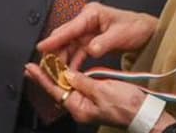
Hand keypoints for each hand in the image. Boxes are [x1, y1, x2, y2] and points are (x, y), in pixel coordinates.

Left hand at [22, 64, 173, 130]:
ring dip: (58, 74)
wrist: (145, 113)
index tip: (30, 67)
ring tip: (48, 62)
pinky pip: (77, 87)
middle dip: (46, 75)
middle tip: (34, 63)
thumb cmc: (128, 105)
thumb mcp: (103, 90)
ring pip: (66, 87)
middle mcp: (80, 108)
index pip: (55, 91)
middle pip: (58, 89)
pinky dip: (70, 76)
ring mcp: (87, 104)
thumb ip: (82, 81)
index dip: (42, 78)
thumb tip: (67, 73)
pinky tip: (66, 68)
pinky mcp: (94, 99)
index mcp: (80, 108)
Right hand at [37, 2, 157, 69]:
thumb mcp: (120, 35)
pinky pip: (77, 51)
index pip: (69, 28)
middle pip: (65, 36)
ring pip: (69, 45)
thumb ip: (104, 43)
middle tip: (48, 65)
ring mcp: (87, 31)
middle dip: (55, 51)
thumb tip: (90, 50)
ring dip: (63, 58)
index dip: (54, 39)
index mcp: (91, 14)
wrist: (147, 33)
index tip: (42, 47)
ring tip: (57, 71)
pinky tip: (70, 71)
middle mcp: (86, 21)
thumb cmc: (136, 28)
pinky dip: (73, 61)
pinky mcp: (90, 41)